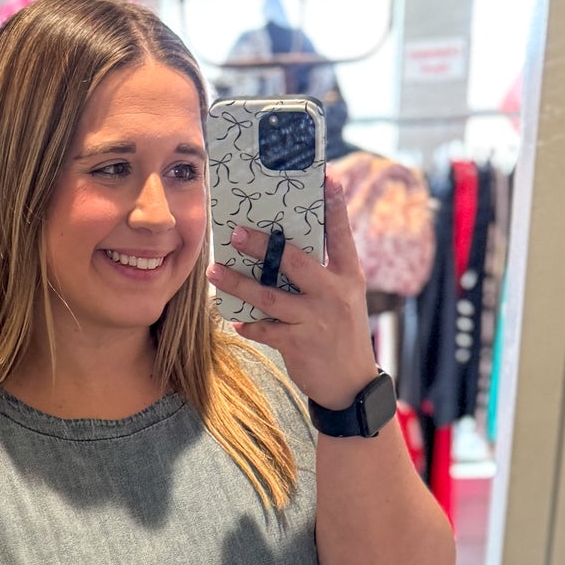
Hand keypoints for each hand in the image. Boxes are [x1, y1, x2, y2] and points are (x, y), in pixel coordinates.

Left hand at [207, 172, 378, 410]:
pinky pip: (265, 329)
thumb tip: (288, 249)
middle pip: (293, 261)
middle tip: (236, 233)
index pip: (341, 235)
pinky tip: (235, 319)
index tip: (327, 179)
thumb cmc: (342, 334)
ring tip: (214, 271)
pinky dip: (249, 324)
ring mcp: (315, 320)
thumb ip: (324, 273)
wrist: (350, 385)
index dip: (335, 207)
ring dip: (238, 283)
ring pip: (269, 296)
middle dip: (263, 246)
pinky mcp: (299, 344)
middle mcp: (333, 294)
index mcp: (348, 276)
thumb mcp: (345, 299)